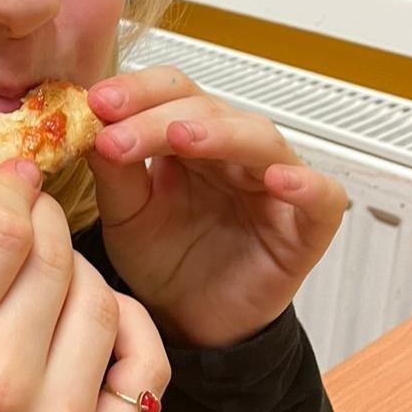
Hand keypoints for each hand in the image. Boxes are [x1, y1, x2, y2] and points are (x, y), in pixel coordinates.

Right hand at [0, 160, 169, 411]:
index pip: (2, 233)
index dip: (17, 189)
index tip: (18, 176)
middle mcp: (4, 383)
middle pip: (55, 257)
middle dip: (48, 219)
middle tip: (38, 214)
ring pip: (104, 299)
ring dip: (82, 273)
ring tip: (57, 279)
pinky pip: (145, 360)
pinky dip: (131, 326)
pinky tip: (102, 322)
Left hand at [87, 66, 347, 347]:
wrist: (188, 320)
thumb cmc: (163, 259)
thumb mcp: (125, 214)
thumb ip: (113, 171)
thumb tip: (89, 124)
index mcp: (187, 136)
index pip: (169, 91)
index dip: (135, 91)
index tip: (96, 103)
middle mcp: (232, 150)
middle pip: (207, 108)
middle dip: (158, 115)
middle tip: (117, 131)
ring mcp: (271, 183)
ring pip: (258, 139)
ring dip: (220, 133)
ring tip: (181, 136)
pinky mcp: (306, 226)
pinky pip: (322, 197)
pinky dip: (306, 185)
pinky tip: (279, 180)